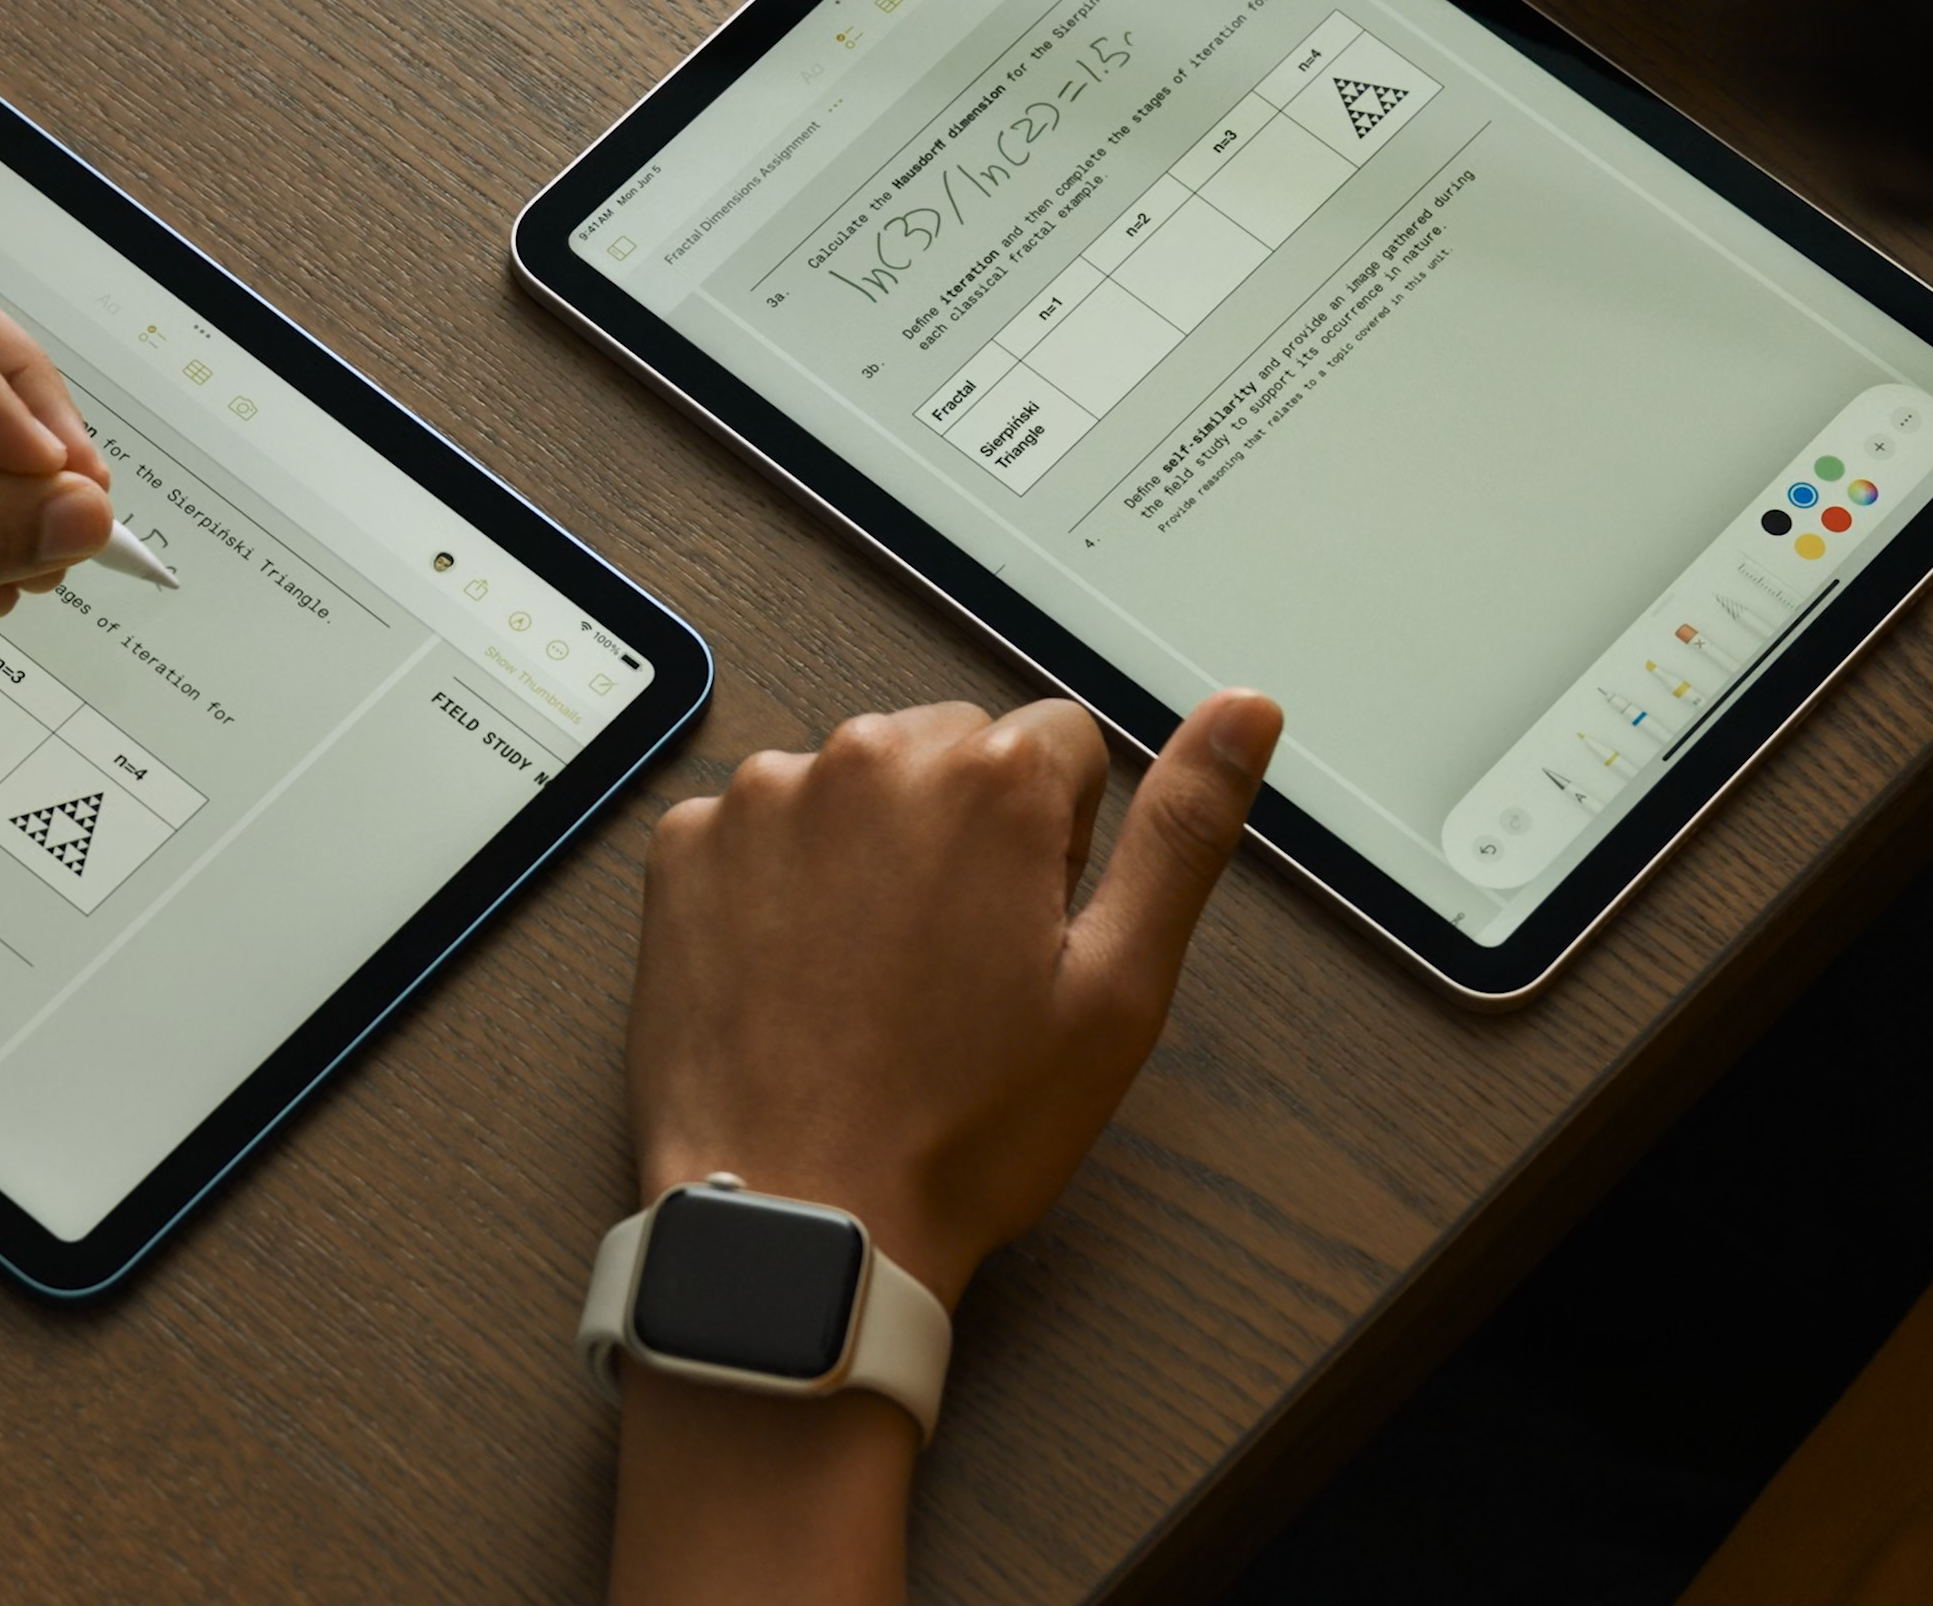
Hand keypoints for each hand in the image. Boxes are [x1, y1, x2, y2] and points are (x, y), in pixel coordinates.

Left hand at [607, 692, 1280, 1604]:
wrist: (798, 1221)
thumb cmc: (960, 1129)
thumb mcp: (1117, 992)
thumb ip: (1186, 831)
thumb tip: (1248, 711)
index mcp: (992, 777)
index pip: (1062, 748)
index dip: (1058, 849)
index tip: (1024, 938)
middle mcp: (869, 755)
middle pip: (952, 753)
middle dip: (964, 836)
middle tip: (951, 971)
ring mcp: (764, 797)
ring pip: (854, 788)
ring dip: (868, 854)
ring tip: (869, 985)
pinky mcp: (685, 846)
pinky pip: (759, 829)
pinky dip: (778, 884)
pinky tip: (795, 978)